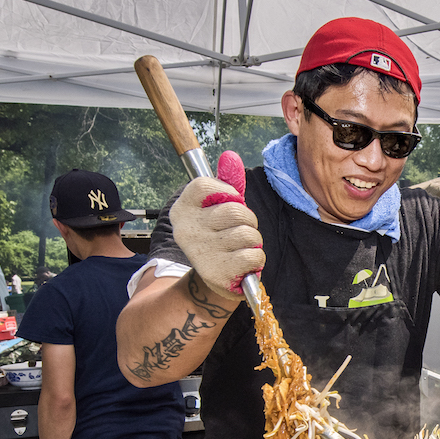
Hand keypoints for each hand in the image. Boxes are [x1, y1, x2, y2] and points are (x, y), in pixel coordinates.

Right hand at [169, 151, 264, 300]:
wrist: (212, 281)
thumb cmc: (219, 238)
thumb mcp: (216, 210)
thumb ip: (225, 185)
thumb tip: (231, 157)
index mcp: (182, 210)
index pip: (205, 185)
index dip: (228, 192)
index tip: (231, 202)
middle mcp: (187, 230)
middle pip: (235, 210)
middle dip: (249, 220)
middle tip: (241, 230)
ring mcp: (201, 252)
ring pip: (247, 233)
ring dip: (254, 240)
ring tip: (242, 247)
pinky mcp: (217, 272)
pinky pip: (253, 254)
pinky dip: (257, 258)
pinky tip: (245, 263)